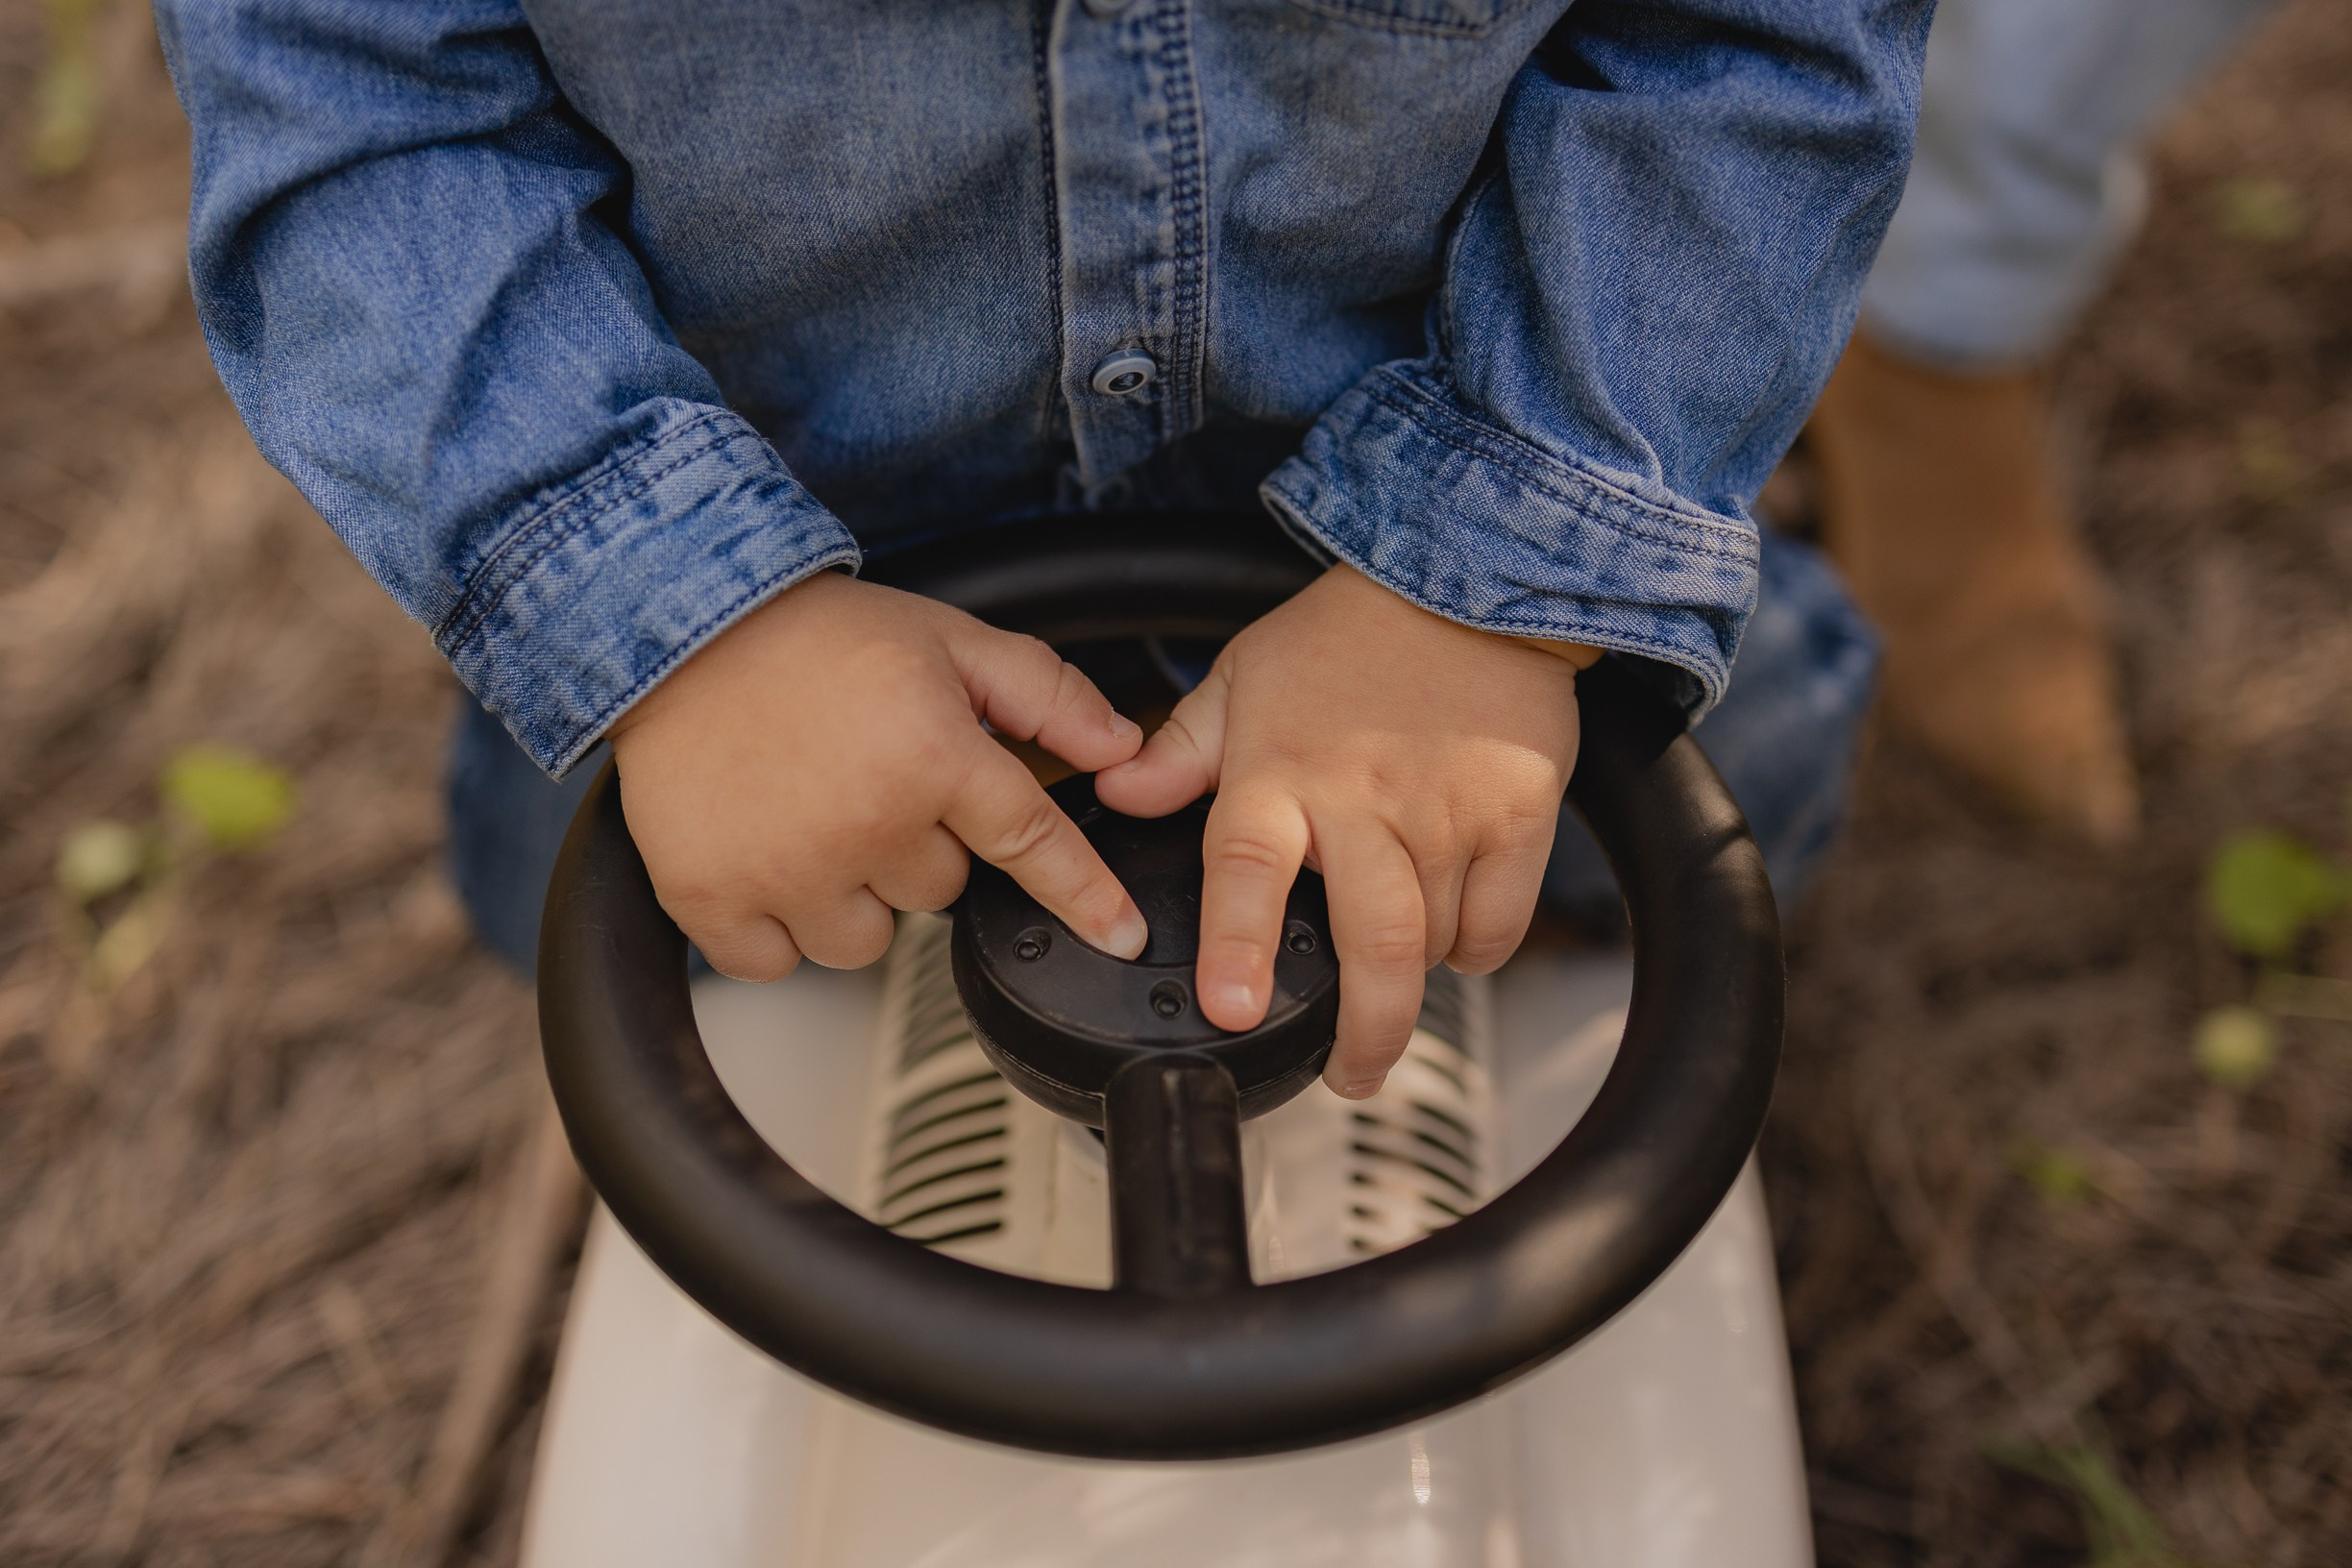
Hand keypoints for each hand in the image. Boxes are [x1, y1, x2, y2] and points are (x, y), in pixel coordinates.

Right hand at [607, 571, 1149, 978]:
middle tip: (869, 781)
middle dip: (917, 846)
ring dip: (851, 897)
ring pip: (864, 941)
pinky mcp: (712, 899)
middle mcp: (866, 823)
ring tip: (813, 817)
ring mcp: (786, 870)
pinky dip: (775, 928)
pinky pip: (777, 962)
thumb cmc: (815, 638)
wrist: (677, 631)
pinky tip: (765, 856)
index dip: (1084, 894)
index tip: (1118, 937)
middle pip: (940, 891)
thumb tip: (1121, 749)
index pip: (1031, 843)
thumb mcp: (948, 640)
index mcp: (932, 756)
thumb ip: (1044, 695)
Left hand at [1094, 565, 1594, 1096]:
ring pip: (1434, 946)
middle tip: (1351, 1078)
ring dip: (1413, 978)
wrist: (1470, 582)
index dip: (1238, 948)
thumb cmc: (1348, 636)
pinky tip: (1453, 933)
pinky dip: (1476, 947)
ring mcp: (1446, 815)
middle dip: (1365, 1036)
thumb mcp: (1242, 678)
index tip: (1230, 1011)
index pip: (1246, 871)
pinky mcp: (1516, 817)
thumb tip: (1114, 796)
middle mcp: (1363, 803)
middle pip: (1372, 947)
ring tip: (1393, 972)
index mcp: (1281, 776)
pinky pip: (1497, 924)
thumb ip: (1178, 751)